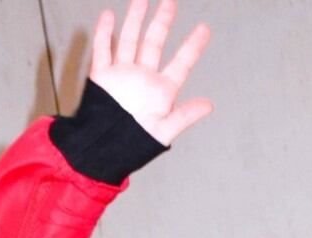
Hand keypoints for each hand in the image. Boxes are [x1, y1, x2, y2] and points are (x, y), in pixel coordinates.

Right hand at [90, 0, 212, 144]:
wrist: (105, 149)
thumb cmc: (136, 143)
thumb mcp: (165, 131)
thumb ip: (185, 115)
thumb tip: (209, 105)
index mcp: (161, 90)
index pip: (181, 63)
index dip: (193, 46)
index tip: (204, 29)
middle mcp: (142, 77)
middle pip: (153, 43)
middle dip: (162, 21)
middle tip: (170, 1)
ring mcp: (122, 74)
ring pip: (129, 40)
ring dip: (135, 19)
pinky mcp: (102, 77)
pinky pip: (103, 50)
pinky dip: (104, 33)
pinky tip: (108, 16)